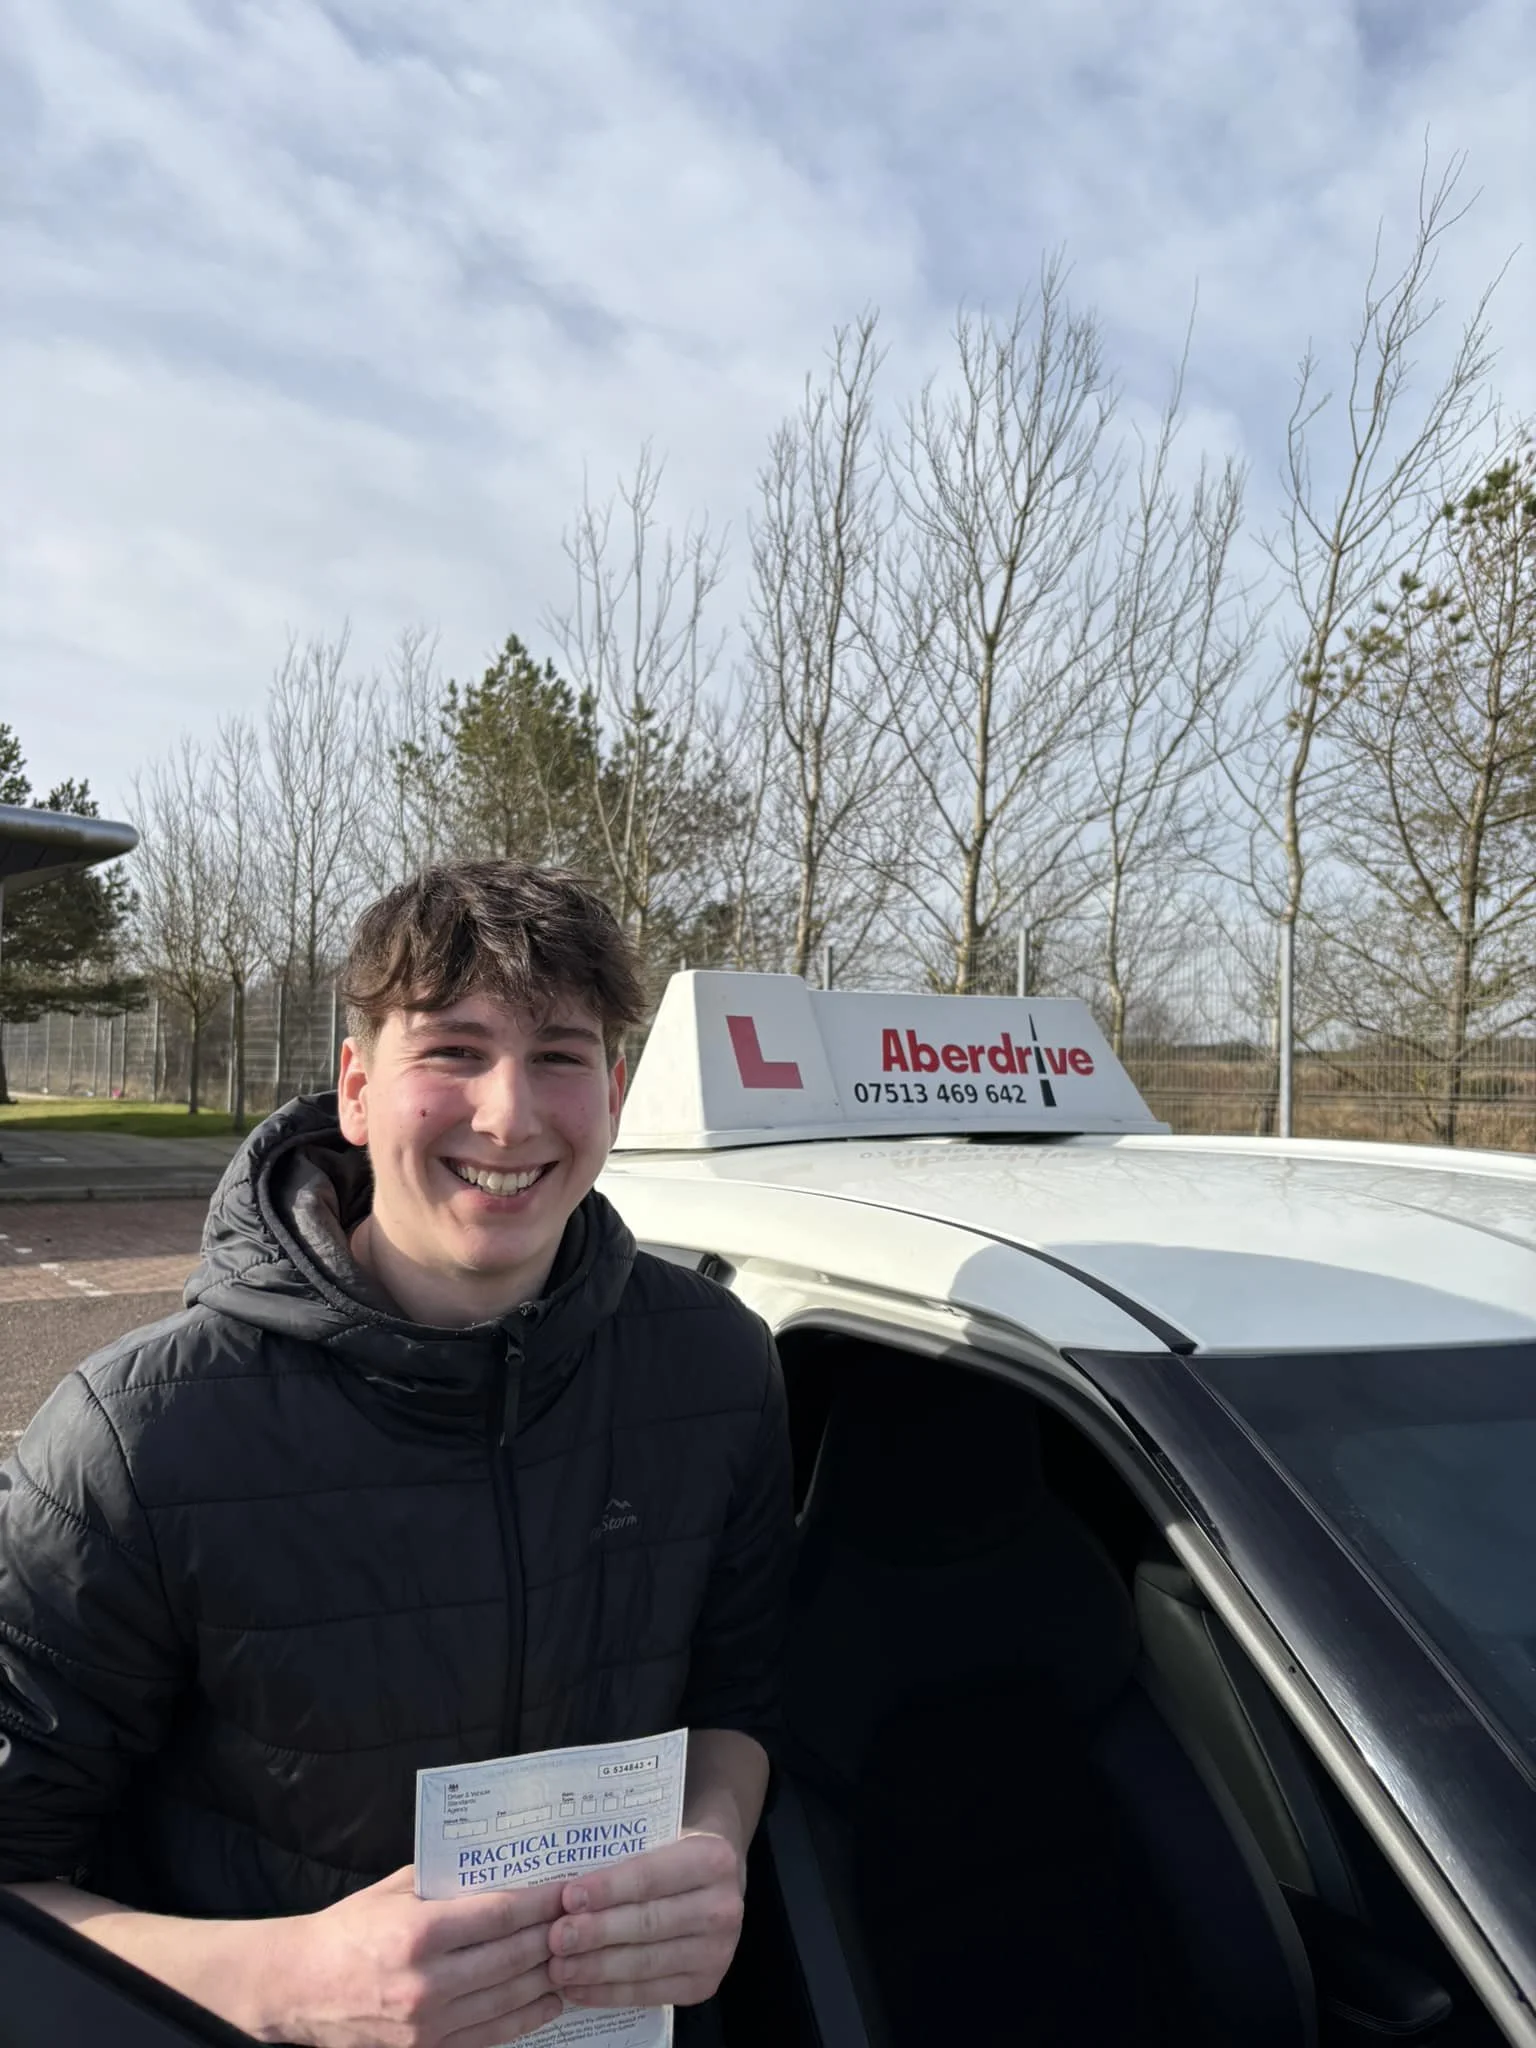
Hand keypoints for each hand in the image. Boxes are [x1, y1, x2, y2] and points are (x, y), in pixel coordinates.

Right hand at [270, 1863, 567, 2047]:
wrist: (298, 1989)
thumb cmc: (348, 1930)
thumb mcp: (396, 1890)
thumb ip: (449, 1880)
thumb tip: (502, 1867)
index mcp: (419, 1933)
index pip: (502, 1914)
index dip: (543, 1902)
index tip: (570, 1889)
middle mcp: (427, 1984)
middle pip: (513, 1958)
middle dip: (554, 1936)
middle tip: (584, 1919)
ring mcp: (427, 2026)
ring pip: (509, 2000)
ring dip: (549, 1978)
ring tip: (577, 1957)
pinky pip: (490, 2036)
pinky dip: (525, 2018)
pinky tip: (548, 2000)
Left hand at [545, 1829, 744, 2010]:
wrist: (719, 1878)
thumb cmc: (675, 1851)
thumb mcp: (662, 1836)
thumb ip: (625, 1856)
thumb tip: (567, 1890)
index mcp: (714, 1859)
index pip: (650, 1877)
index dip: (607, 1889)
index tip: (568, 1898)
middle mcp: (724, 1907)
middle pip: (648, 1923)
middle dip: (596, 1933)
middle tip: (555, 1938)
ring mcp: (719, 1951)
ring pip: (646, 1963)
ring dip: (596, 1968)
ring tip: (559, 1968)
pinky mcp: (706, 1985)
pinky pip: (650, 1993)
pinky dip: (610, 1993)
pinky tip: (580, 1989)